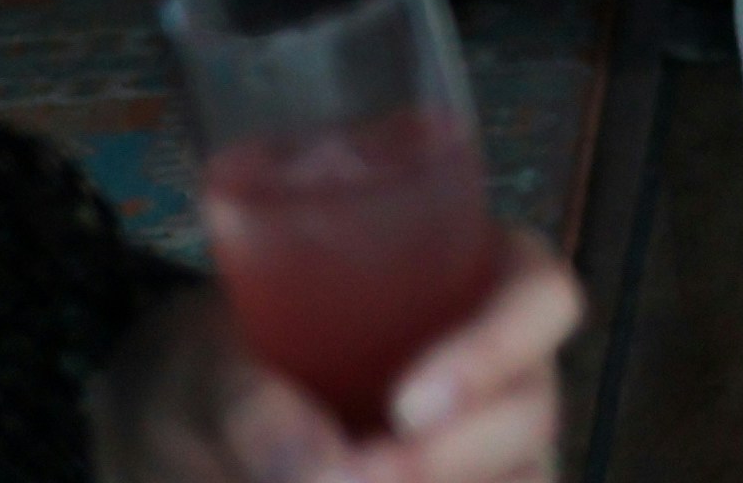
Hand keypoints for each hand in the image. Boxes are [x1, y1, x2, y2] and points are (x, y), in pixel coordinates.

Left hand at [94, 231, 580, 482]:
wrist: (201, 425)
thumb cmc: (225, 360)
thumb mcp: (213, 361)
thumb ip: (252, 404)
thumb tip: (320, 469)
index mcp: (479, 279)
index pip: (540, 297)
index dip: (496, 349)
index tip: (405, 407)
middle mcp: (510, 365)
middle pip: (531, 409)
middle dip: (449, 455)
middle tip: (357, 476)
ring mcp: (498, 443)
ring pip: (524, 473)